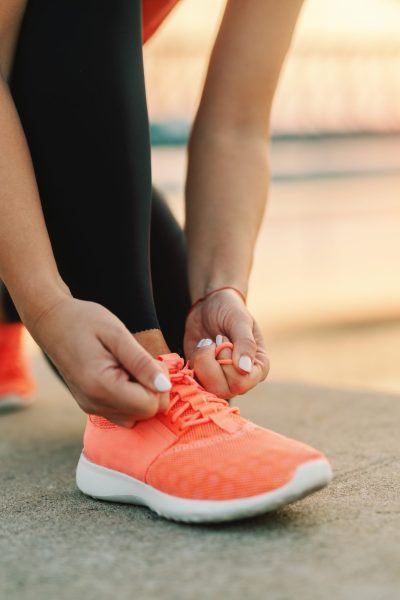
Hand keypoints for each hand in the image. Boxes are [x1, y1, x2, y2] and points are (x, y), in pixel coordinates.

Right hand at [27, 295, 170, 426]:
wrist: (52, 322)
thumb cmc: (84, 321)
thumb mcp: (117, 334)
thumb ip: (142, 362)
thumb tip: (166, 385)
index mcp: (101, 387)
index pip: (149, 405)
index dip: (159, 383)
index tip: (149, 360)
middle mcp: (95, 404)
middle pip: (146, 413)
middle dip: (153, 388)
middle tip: (140, 361)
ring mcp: (92, 407)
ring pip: (136, 415)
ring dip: (142, 393)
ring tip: (129, 366)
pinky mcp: (91, 406)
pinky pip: (123, 412)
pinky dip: (131, 397)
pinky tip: (123, 374)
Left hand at [183, 288, 269, 399]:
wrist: (210, 305)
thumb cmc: (230, 310)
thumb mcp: (240, 320)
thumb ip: (245, 343)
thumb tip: (244, 369)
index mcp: (258, 368)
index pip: (241, 382)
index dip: (227, 363)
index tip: (224, 340)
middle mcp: (242, 379)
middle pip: (222, 390)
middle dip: (210, 362)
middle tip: (213, 341)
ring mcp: (221, 381)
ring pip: (205, 388)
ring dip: (200, 361)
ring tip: (206, 344)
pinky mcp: (203, 377)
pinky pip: (193, 382)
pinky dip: (192, 363)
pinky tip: (200, 349)